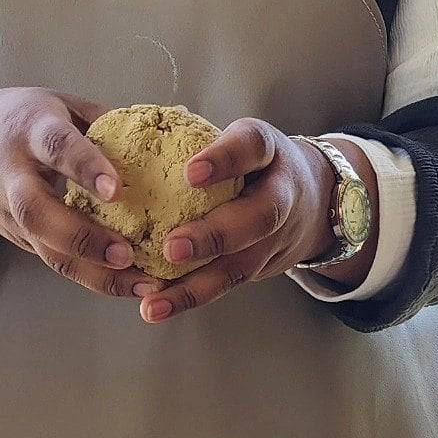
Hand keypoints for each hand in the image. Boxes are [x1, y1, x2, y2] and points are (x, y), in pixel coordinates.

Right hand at [0, 88, 149, 297]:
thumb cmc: (27, 122)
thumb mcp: (61, 105)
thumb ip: (105, 122)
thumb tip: (163, 138)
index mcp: (30, 131)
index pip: (55, 147)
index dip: (84, 167)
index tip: (116, 190)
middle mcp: (15, 175)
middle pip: (37, 212)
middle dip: (82, 237)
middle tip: (126, 253)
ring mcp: (14, 215)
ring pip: (47, 251)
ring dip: (95, 273)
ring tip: (143, 282)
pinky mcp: (22, 241)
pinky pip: (58, 263)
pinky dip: (97, 279)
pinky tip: (134, 285)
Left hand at [136, 119, 335, 322]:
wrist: (317, 201)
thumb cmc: (256, 164)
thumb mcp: (239, 138)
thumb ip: (199, 138)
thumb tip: (119, 129)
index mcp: (269, 152)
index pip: (252, 147)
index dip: (224, 159)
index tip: (190, 172)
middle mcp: (280, 196)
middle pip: (257, 217)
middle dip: (214, 236)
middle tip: (171, 247)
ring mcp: (275, 239)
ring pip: (239, 265)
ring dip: (195, 287)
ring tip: (154, 302)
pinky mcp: (262, 268)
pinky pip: (225, 285)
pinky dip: (190, 298)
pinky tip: (156, 308)